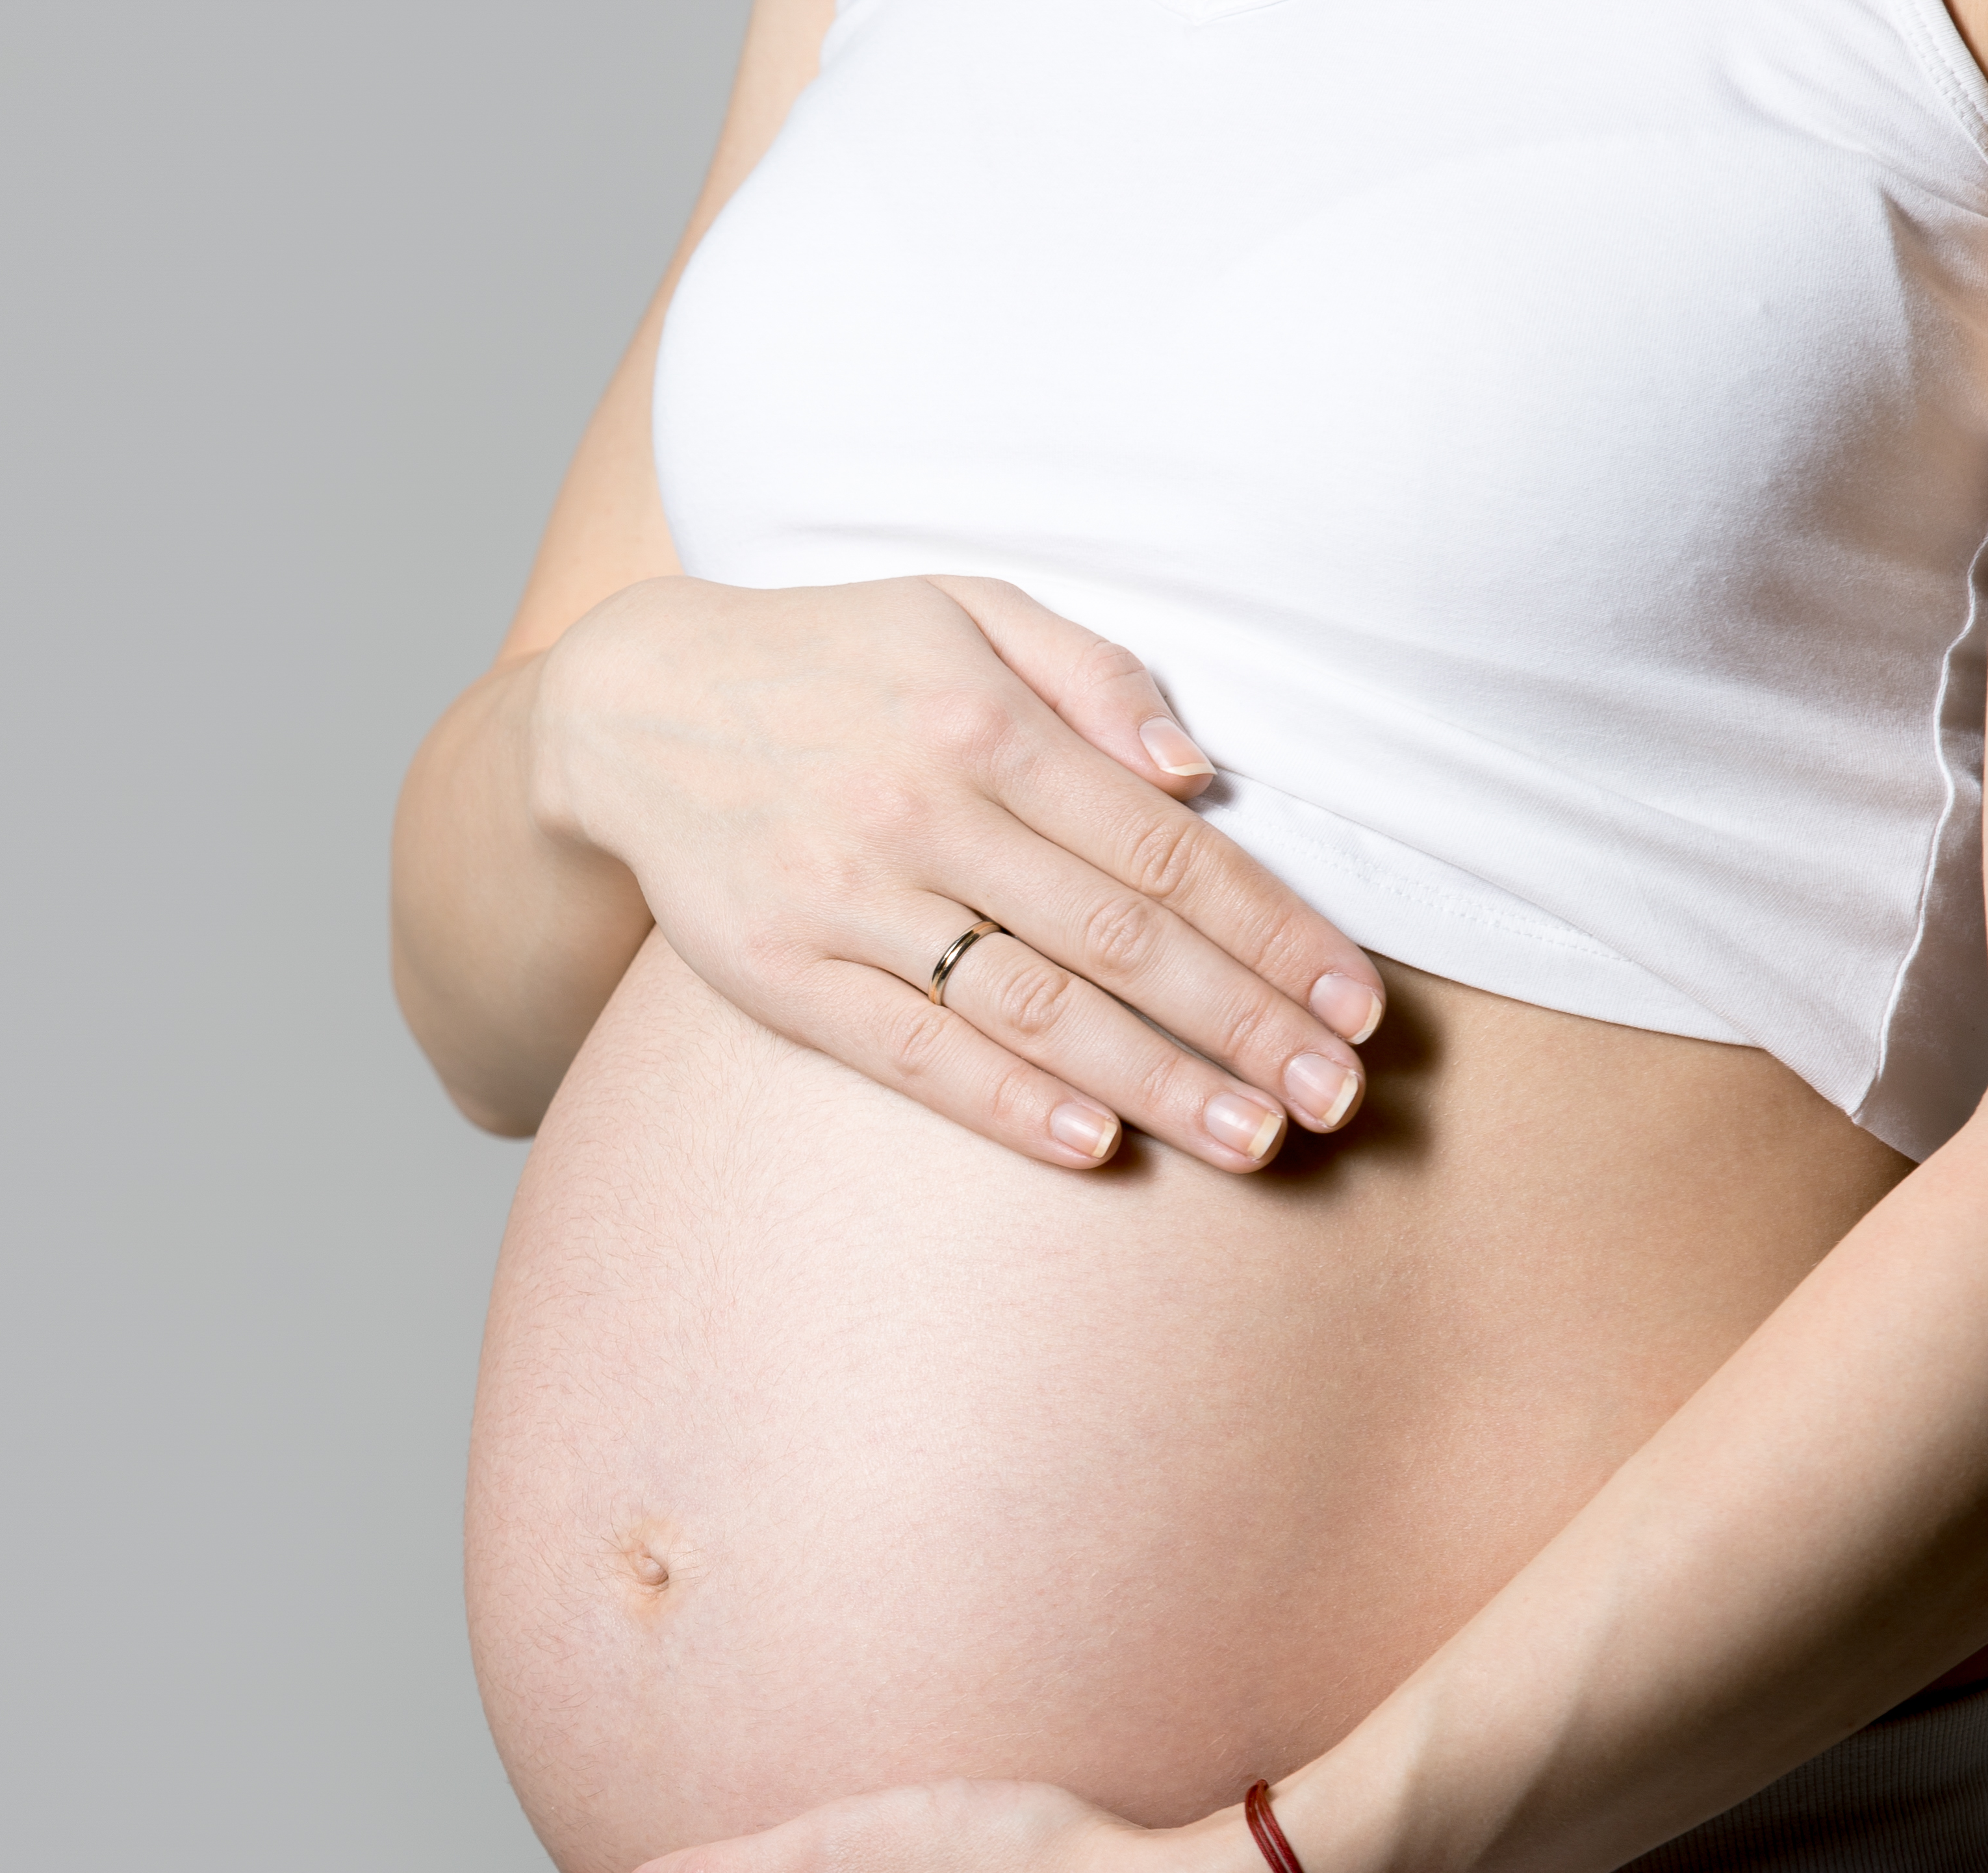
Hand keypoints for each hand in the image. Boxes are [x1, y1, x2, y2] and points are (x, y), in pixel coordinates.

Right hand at [531, 575, 1383, 1170]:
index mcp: (984, 722)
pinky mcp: (778, 971)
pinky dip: (1006, 1103)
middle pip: (1123, 939)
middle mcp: (923, 810)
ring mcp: (846, 898)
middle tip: (1341, 1100)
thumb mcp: (963, 610)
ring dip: (1156, 1082)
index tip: (1358, 1004)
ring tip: (1254, 1140)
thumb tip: (1199, 778)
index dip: (1276, 932)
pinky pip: (911, 1050)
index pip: (1167, 848)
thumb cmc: (828, 661)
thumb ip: (1094, 676)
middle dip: (1247, 1025)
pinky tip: (1094, 1146)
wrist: (630, 708)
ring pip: (1032, 1007)